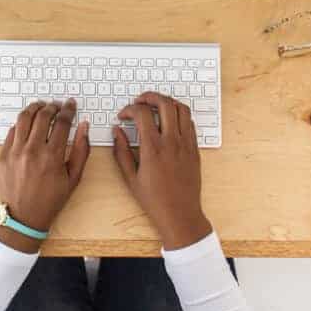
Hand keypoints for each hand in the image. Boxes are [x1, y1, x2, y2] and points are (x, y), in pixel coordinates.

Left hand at [0, 99, 90, 252]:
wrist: (24, 218)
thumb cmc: (51, 200)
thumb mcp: (73, 178)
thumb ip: (81, 150)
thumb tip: (84, 126)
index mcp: (52, 157)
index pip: (62, 123)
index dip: (68, 110)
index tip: (70, 105)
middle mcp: (32, 151)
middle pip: (43, 116)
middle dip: (52, 107)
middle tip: (57, 106)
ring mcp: (15, 152)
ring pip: (24, 118)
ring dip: (34, 108)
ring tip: (41, 107)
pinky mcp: (3, 155)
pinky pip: (11, 131)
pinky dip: (21, 124)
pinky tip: (28, 124)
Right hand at [113, 92, 212, 249]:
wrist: (180, 214)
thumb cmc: (154, 200)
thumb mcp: (130, 178)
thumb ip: (121, 151)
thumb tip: (116, 131)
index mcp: (152, 149)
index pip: (142, 114)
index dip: (129, 109)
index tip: (123, 115)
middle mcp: (171, 142)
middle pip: (164, 103)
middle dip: (149, 96)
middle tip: (139, 100)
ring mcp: (186, 144)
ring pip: (181, 108)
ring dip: (166, 102)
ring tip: (155, 105)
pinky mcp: (195, 148)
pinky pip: (190, 122)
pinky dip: (179, 114)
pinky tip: (169, 120)